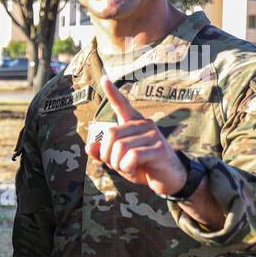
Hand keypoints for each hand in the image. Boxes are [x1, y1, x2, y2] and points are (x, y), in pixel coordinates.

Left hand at [86, 78, 187, 195]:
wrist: (166, 179)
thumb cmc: (142, 167)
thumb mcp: (119, 161)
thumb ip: (104, 154)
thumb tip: (88, 147)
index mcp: (133, 124)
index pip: (122, 105)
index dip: (112, 92)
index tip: (103, 77)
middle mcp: (144, 124)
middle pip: (110, 134)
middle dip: (107, 154)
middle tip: (116, 164)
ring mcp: (153, 134)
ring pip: (120, 147)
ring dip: (117, 163)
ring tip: (127, 167)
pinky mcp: (158, 148)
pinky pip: (132, 156)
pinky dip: (127, 167)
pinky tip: (134, 169)